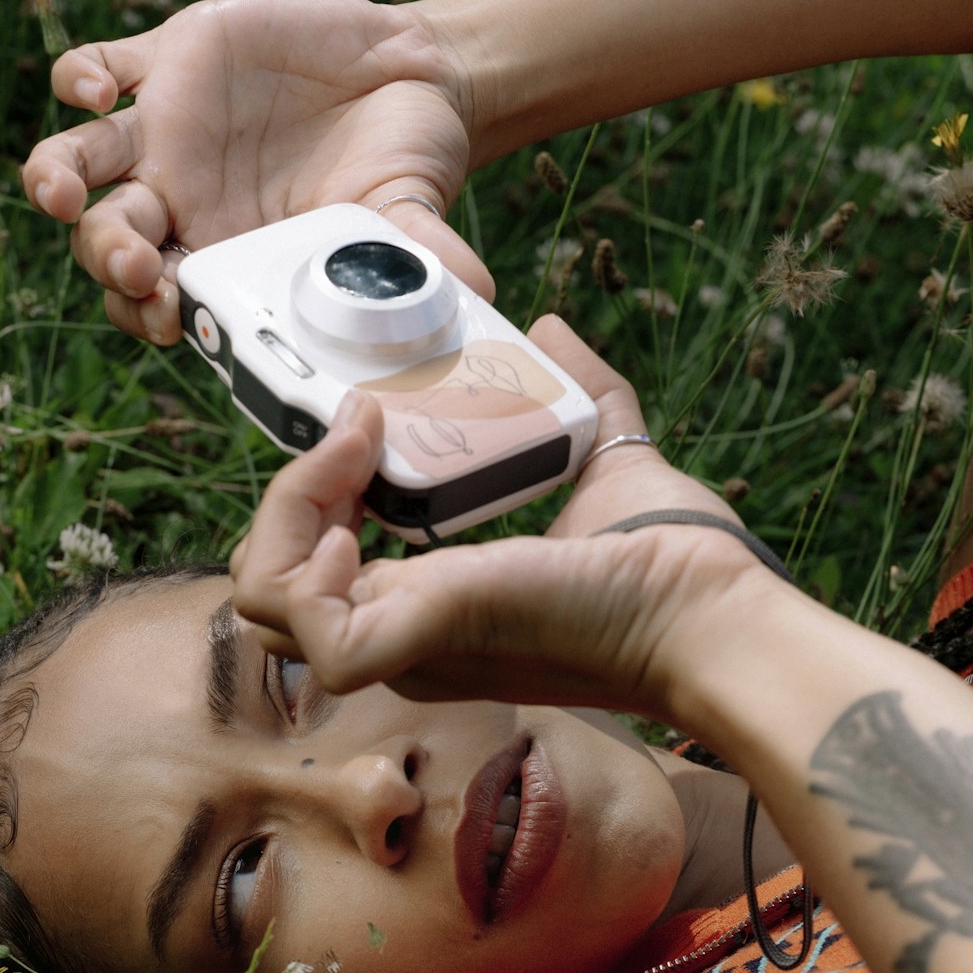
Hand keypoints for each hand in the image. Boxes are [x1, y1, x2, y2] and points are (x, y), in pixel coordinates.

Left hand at [21, 0, 489, 343]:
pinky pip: (97, 72)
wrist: (407, 77)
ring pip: (81, 166)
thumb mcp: (410, 216)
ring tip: (53, 192)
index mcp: (226, 258)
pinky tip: (96, 90)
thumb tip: (472, 297)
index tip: (168, 318)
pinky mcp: (165, 61)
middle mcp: (181, 205)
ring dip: (55, 183)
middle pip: (108, 241)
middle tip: (136, 263)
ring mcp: (164, 134)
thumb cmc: (405, 164)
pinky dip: (80, 80)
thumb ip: (419, 262)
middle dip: (109, 258)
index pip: (162, 302)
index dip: (150, 315)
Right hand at [230, 317, 784, 722]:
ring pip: (260, 604)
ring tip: (358, 454)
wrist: (713, 608)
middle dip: (282, 497)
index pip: (313, 565)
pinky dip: (308, 564)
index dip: (312, 492)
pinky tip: (358, 522)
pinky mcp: (420, 640)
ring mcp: (404, 644)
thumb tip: (549, 327)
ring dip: (285, 514)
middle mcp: (401, 633)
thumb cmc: (675, 562)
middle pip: (265, 587)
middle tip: (360, 431)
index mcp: (428, 601)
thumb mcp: (605, 458)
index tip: (366, 419)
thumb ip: (577, 392)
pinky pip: (310, 631)